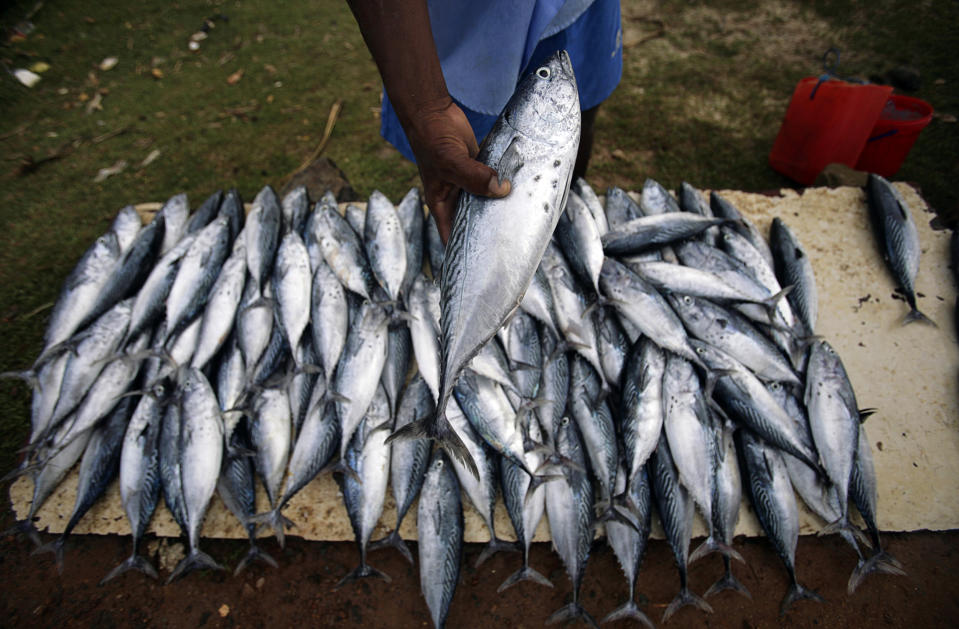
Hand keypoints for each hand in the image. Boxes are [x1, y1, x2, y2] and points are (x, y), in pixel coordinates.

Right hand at [405, 98, 510, 242]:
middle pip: (473, 222)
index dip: (464, 252)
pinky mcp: (479, 169)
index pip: (452, 236)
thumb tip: (502, 189)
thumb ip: (474, 177)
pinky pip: (494, 182)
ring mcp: (468, 183)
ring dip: (500, 207)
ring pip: (486, 202)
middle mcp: (455, 198)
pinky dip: (504, 186)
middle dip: (488, 232)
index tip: (482, 266)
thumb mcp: (451, 161)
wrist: (434, 112)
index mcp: (441, 204)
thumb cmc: (432, 139)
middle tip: (511, 246)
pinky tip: (521, 193)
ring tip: (521, 223)